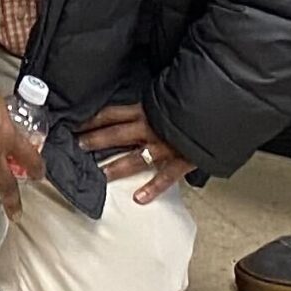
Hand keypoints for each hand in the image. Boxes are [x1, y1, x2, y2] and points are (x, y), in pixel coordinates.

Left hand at [77, 102, 194, 204]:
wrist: (219, 109)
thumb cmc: (193, 98)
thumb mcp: (167, 91)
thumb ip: (150, 98)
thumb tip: (135, 99)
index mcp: (144, 110)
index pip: (110, 114)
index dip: (89, 119)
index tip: (71, 124)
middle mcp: (150, 128)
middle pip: (115, 134)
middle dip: (93, 141)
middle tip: (75, 148)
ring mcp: (164, 146)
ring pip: (134, 158)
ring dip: (114, 167)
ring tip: (98, 175)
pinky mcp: (181, 160)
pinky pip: (165, 177)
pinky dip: (153, 189)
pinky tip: (139, 199)